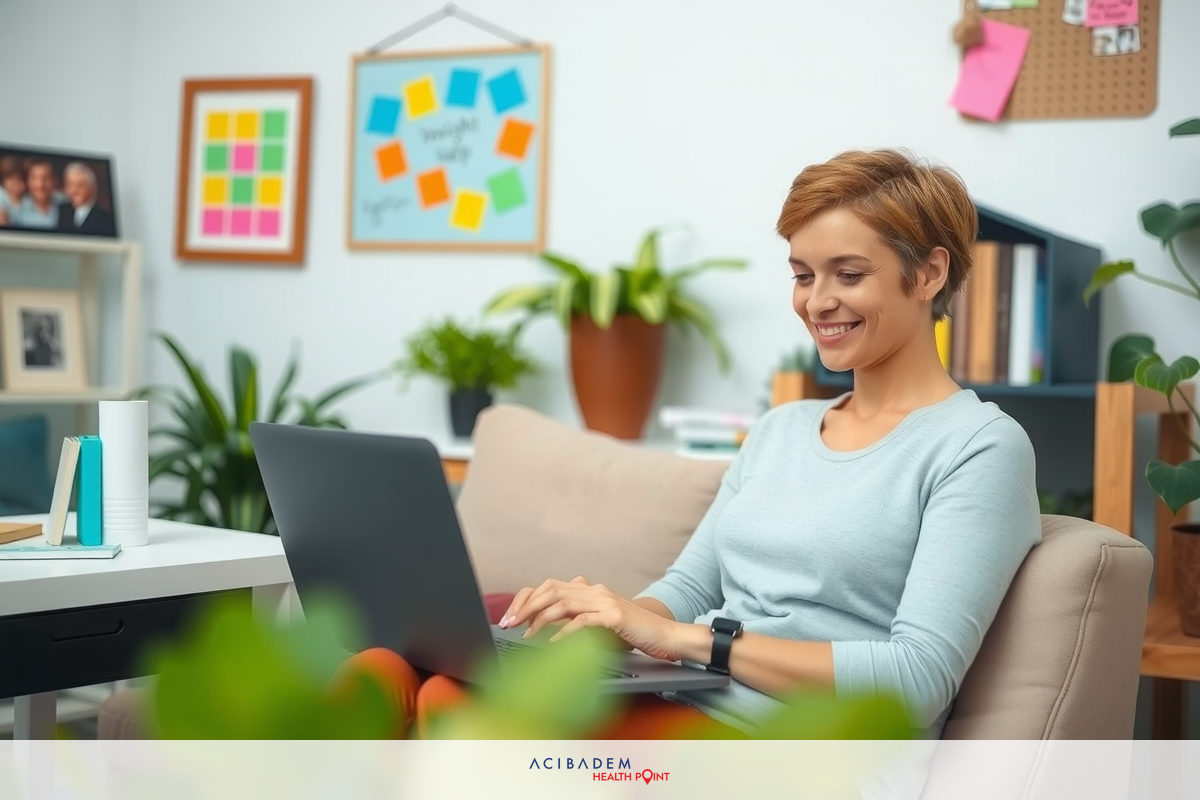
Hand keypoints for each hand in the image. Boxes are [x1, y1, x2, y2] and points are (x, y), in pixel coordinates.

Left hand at [499, 576, 682, 661]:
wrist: (665, 634)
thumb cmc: (631, 633)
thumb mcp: (598, 626)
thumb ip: (576, 622)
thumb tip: (544, 631)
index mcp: (588, 590)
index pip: (549, 586)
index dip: (526, 598)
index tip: (510, 616)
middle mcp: (594, 591)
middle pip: (551, 590)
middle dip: (526, 607)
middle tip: (509, 624)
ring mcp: (604, 600)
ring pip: (563, 603)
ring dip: (539, 619)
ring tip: (526, 635)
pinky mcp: (614, 615)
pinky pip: (582, 621)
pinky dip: (564, 632)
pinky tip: (552, 642)